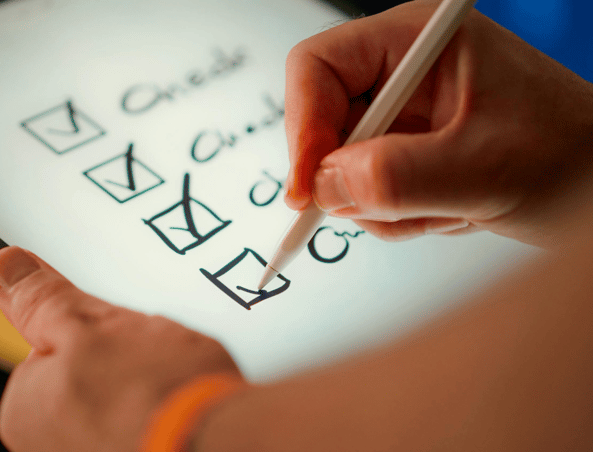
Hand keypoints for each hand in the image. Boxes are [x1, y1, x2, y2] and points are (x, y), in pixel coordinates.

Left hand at [0, 246, 242, 451]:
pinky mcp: (140, 449)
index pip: (48, 349)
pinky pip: (145, 416)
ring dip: (146, 382)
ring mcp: (95, 451)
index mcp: (24, 411)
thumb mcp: (89, 323)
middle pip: (84, 376)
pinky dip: (162, 406)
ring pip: (120, 395)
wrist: (218, 440)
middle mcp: (50, 446)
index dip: (86, 330)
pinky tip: (180, 402)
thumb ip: (43, 299)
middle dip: (117, 359)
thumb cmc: (155, 393)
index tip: (111, 330)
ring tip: (170, 380)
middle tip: (146, 356)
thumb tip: (6, 269)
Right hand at [284, 0, 592, 246]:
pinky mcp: (407, 152)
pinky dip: (396, 215)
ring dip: (383, 205)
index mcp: (416, 43)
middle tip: (389, 207)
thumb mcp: (482, 169)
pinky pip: (365, 190)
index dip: (303, 125)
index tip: (307, 187)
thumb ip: (398, 177)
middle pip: (324, 122)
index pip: (318, 66)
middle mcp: (402, 73)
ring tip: (445, 207)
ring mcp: (404, 116)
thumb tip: (325, 185)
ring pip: (341, 167)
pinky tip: (447, 210)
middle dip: (351, 177)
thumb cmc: (572, 156)